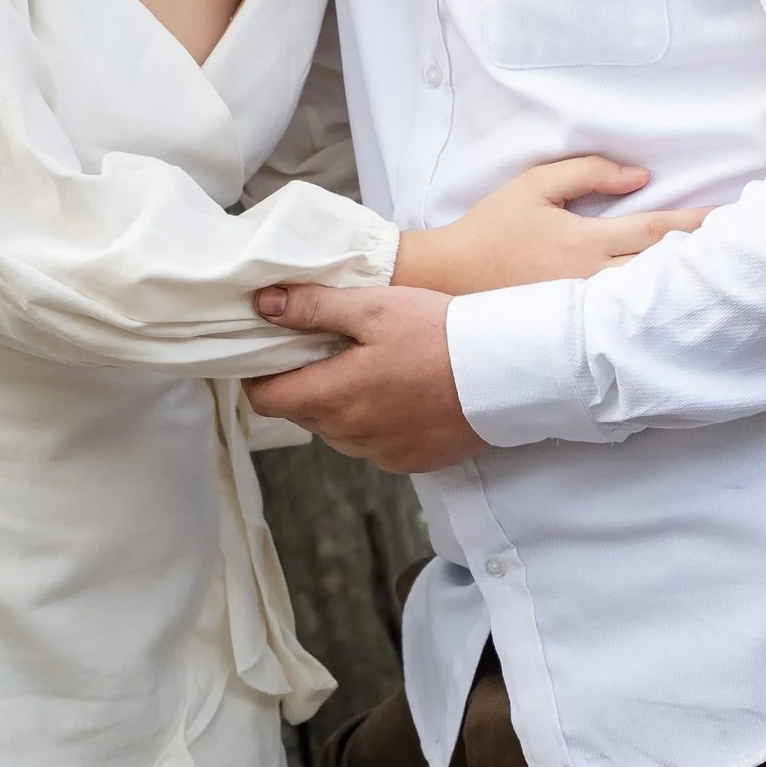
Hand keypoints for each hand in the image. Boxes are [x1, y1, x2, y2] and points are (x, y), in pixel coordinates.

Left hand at [247, 284, 476, 472]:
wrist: (506, 375)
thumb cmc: (439, 335)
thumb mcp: (373, 308)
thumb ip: (314, 307)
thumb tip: (264, 305)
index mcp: (333, 397)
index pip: (266, 400)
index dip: (259, 375)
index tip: (270, 351)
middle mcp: (350, 435)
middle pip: (302, 414)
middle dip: (302, 383)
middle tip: (322, 348)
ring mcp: (380, 453)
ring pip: (337, 431)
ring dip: (338, 404)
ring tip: (364, 367)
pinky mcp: (410, 461)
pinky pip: (373, 444)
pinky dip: (373, 421)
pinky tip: (397, 392)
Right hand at [392, 156, 708, 297]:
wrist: (449, 278)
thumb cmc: (491, 228)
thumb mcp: (534, 186)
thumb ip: (588, 173)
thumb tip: (640, 176)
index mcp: (585, 241)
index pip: (656, 231)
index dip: (697, 224)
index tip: (731, 218)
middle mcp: (591, 279)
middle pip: (663, 271)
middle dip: (705, 262)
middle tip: (747, 255)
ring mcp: (585, 310)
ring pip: (648, 301)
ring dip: (686, 290)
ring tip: (726, 282)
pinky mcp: (576, 328)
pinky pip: (625, 323)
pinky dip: (656, 315)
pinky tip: (679, 313)